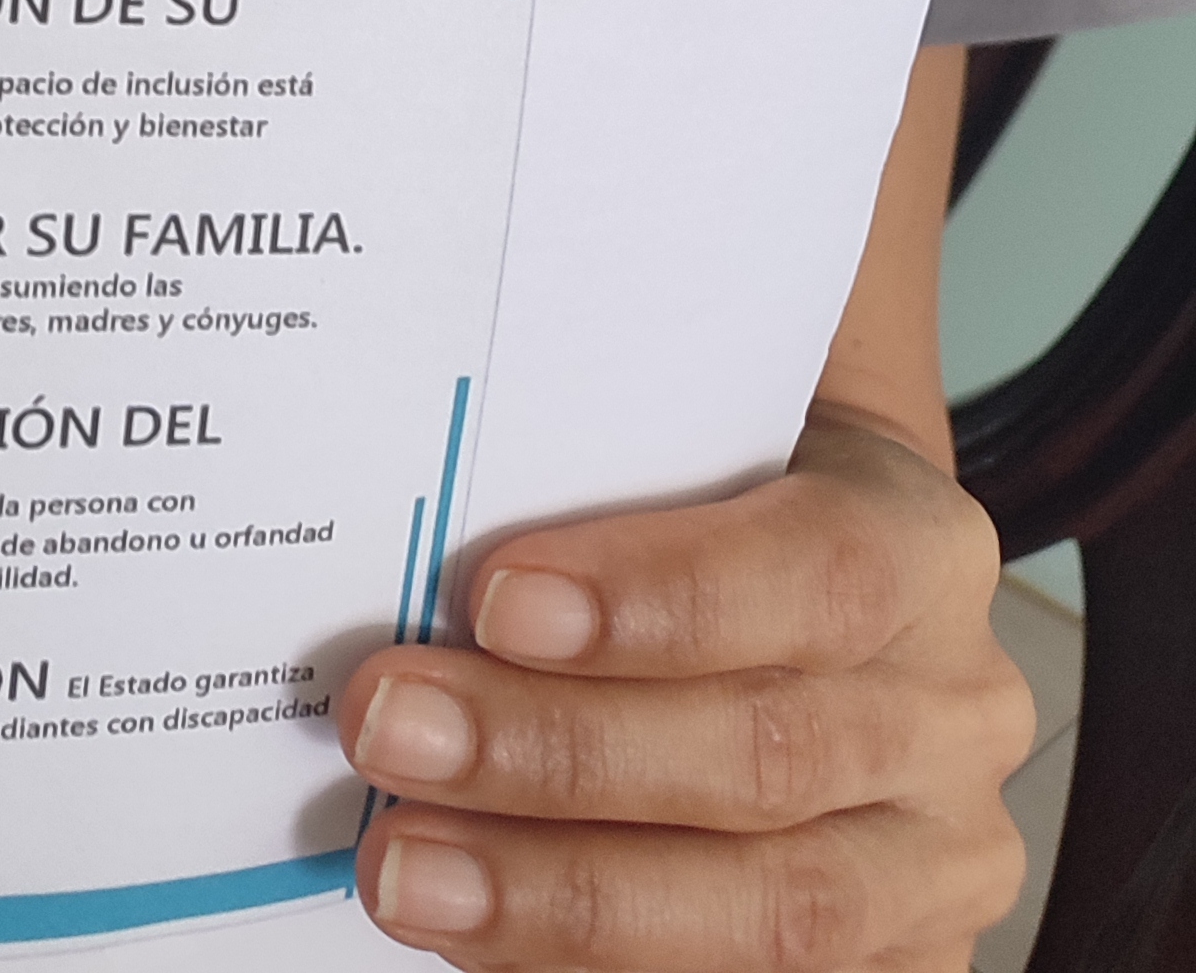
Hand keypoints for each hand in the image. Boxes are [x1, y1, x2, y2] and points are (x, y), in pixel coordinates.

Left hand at [337, 417, 1032, 969]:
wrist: (806, 597)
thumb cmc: (719, 500)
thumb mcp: (697, 427)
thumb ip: (604, 438)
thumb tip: (440, 470)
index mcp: (920, 550)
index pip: (815, 573)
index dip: (659, 596)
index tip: (494, 600)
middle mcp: (952, 716)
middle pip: (769, 756)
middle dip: (560, 757)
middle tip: (393, 731)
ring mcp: (935, 865)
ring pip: (772, 911)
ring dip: (565, 895)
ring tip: (409, 867)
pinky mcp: (899, 964)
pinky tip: (484, 947)